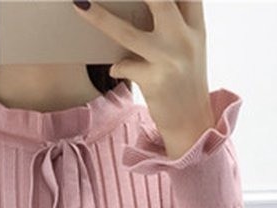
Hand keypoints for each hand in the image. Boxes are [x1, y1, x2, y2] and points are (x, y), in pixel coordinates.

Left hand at [72, 0, 214, 158]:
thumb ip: (174, 21)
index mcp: (196, 26)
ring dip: (100, 18)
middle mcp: (186, 40)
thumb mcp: (189, 48)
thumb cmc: (185, 83)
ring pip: (128, 33)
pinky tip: (119, 69)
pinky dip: (117, 66)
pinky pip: (124, 66)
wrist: (192, 126)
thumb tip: (142, 3)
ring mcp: (170, 61)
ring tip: (80, 4)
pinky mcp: (155, 82)